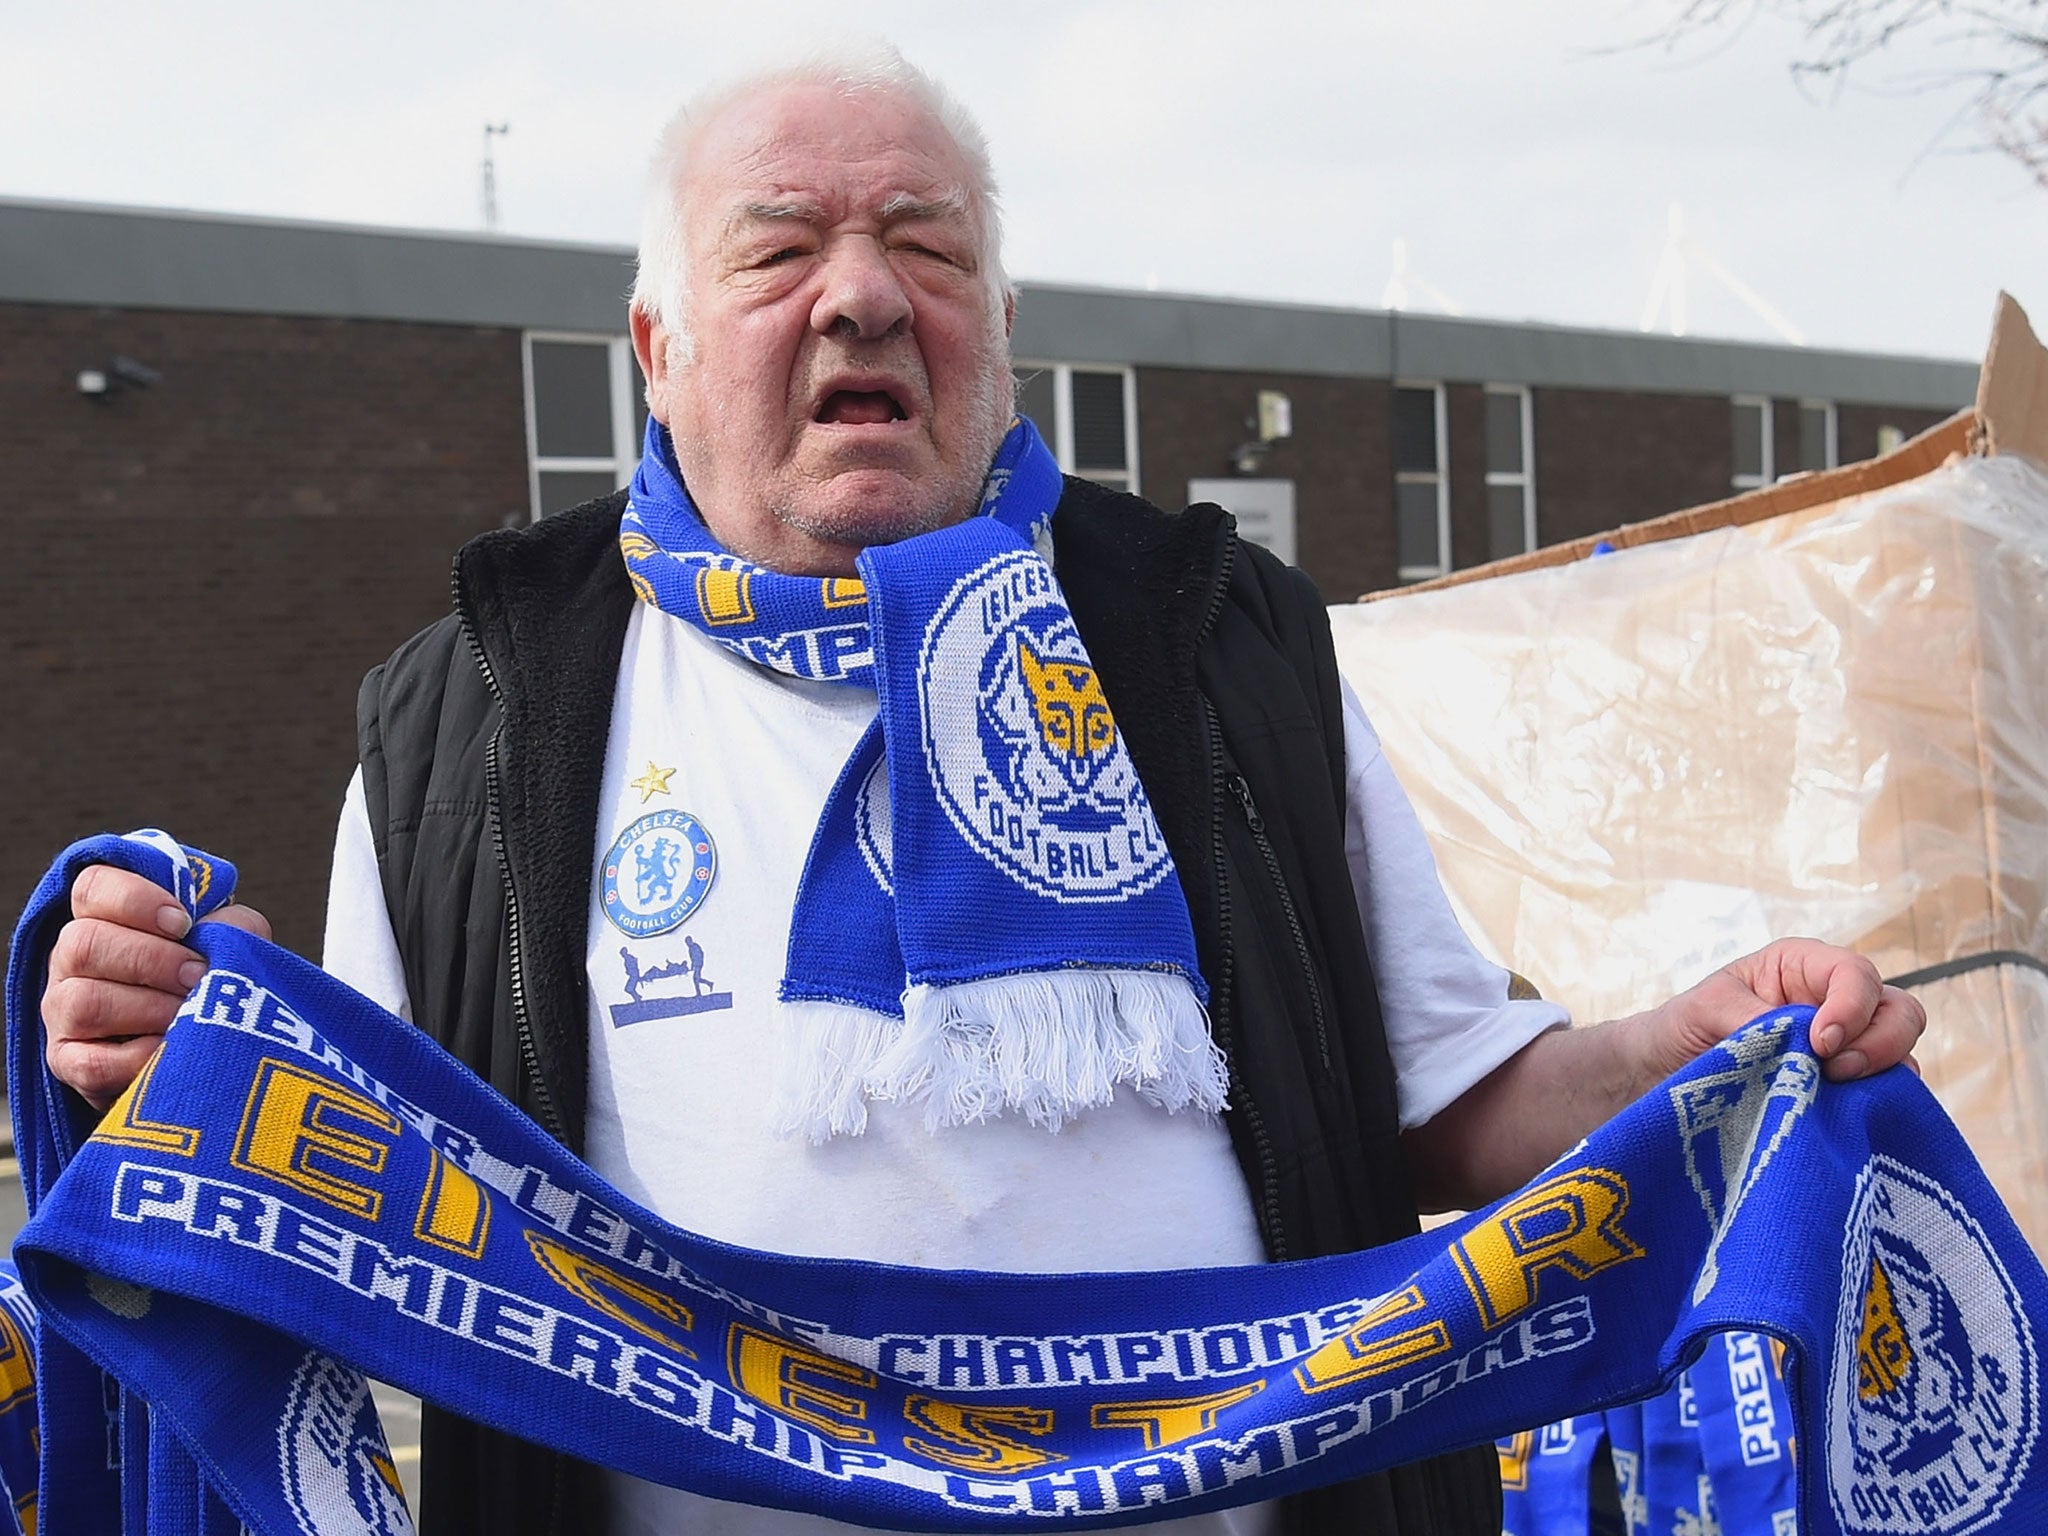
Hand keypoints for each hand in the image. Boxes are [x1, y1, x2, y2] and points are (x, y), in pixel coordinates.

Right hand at [41, 864, 271, 1110]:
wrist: (200, 1051)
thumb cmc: (211, 982)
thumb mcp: (228, 944)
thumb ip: (231, 925)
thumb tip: (226, 932)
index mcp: (104, 917)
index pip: (93, 888)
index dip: (135, 899)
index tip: (182, 923)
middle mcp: (71, 961)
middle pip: (82, 943)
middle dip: (151, 959)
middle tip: (197, 975)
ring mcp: (63, 1013)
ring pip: (83, 1001)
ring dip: (148, 1007)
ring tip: (187, 1013)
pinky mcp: (69, 1063)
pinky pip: (90, 1062)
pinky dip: (137, 1056)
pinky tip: (168, 1049)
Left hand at [1647, 937, 1925, 1084]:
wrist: (1663, 1074)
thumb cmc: (1683, 1027)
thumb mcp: (1705, 1009)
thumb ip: (1754, 1019)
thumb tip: (1804, 1046)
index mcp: (1803, 967)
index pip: (1856, 974)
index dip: (1852, 1006)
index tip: (1822, 1043)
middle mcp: (1834, 1003)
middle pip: (1899, 1012)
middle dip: (1880, 1043)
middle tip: (1835, 1072)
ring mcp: (1847, 1047)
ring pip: (1901, 1055)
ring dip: (1881, 1076)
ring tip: (1833, 1095)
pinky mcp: (1846, 1090)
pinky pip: (1886, 1096)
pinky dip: (1876, 1106)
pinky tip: (1844, 1119)